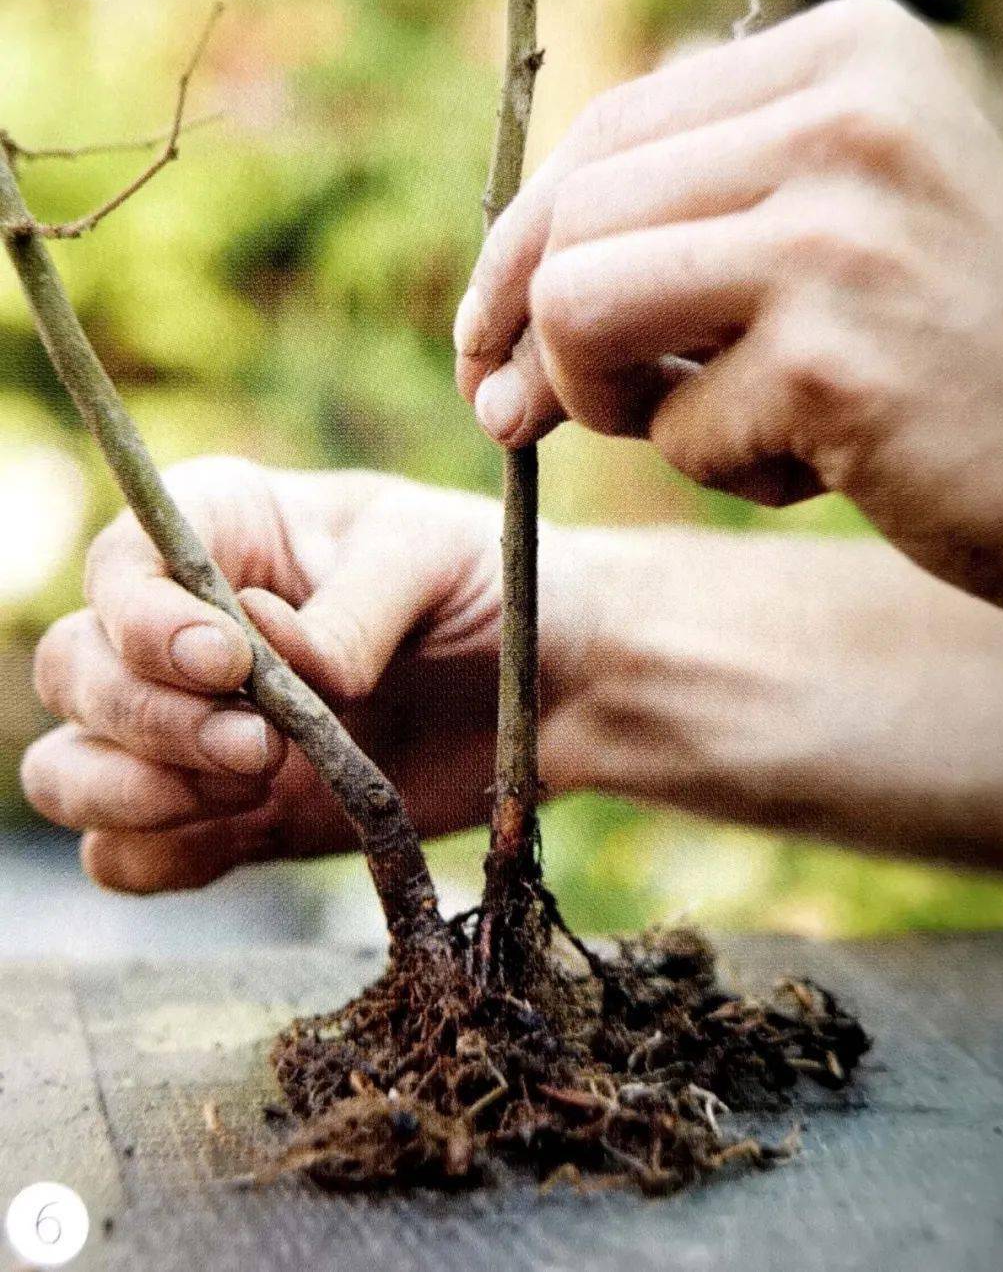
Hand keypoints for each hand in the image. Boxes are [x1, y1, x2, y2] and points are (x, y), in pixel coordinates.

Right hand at [21, 457, 592, 891]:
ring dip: (131, 790)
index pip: (120, 567)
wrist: (553, 689)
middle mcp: (184, 626)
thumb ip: (357, 604)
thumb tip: (282, 659)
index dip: (145, 621)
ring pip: (68, 766)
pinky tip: (241, 831)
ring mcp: (192, 728)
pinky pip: (123, 853)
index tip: (227, 663)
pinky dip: (155, 854)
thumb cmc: (490, 587)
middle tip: (263, 745)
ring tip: (253, 783)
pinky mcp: (219, 816)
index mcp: (226, 528)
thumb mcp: (437, 554)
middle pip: (76, 671)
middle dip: (149, 718)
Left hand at [455, 0, 1002, 620]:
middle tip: (513, 417)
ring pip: (576, 299)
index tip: (487, 336)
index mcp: (850, 54)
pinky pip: (671, 422)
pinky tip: (820, 469)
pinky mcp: (839, 353)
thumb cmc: (961, 360)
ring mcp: (844, 227)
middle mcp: (847, 113)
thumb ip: (698, 218)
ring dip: (601, 395)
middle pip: (574, 209)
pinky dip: (716, 465)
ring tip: (704, 429)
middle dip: (518, 330)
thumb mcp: (845, 231)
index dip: (520, 239)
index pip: (609, 125)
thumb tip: (495, 303)